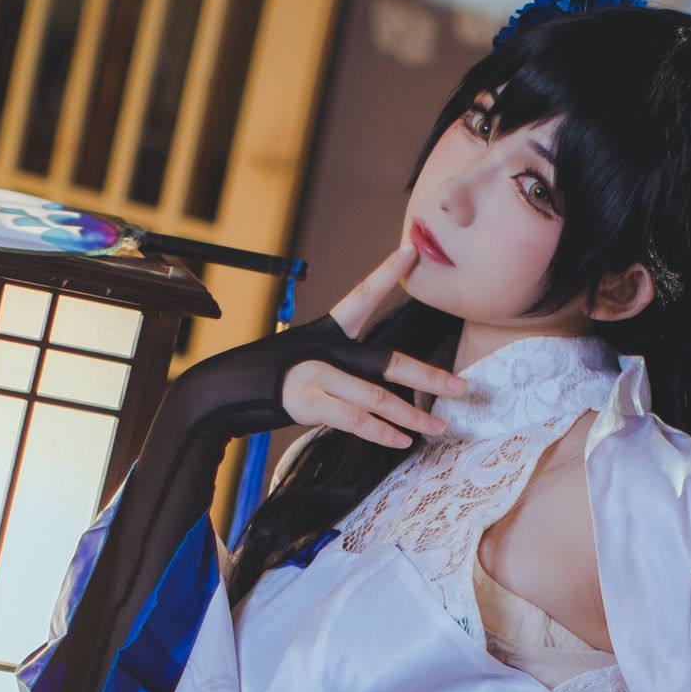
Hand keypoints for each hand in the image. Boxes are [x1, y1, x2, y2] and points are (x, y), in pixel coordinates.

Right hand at [280, 241, 473, 448]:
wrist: (229, 389)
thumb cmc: (276, 375)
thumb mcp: (311, 358)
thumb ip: (347, 367)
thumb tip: (386, 385)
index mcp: (328, 331)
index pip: (361, 297)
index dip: (385, 273)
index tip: (409, 251)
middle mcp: (327, 350)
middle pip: (389, 362)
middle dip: (429, 376)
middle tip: (461, 387)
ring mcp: (318, 375)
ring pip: (377, 398)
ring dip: (412, 416)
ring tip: (439, 427)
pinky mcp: (309, 402)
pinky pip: (355, 421)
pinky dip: (381, 432)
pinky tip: (402, 440)